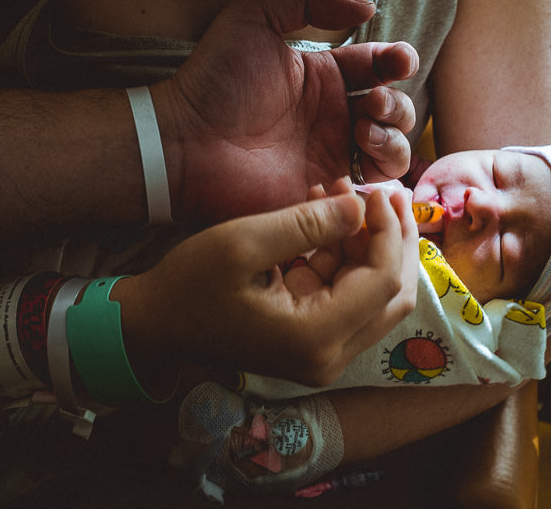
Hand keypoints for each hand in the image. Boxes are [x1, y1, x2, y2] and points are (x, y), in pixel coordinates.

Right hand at [115, 179, 418, 387]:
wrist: (157, 323)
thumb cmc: (190, 283)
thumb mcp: (243, 242)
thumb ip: (307, 223)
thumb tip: (362, 206)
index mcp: (313, 337)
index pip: (382, 283)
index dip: (386, 232)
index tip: (372, 192)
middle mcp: (328, 357)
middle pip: (393, 296)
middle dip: (393, 240)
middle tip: (384, 193)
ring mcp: (323, 354)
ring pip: (377, 296)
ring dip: (369, 245)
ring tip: (344, 195)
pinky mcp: (314, 343)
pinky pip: (349, 297)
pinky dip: (346, 257)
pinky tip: (326, 218)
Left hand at [155, 0, 417, 221]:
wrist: (185, 140)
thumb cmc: (213, 79)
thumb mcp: (254, 17)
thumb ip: (307, 0)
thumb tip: (365, 8)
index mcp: (324, 77)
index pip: (380, 67)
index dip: (398, 61)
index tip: (398, 61)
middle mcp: (334, 117)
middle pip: (396, 110)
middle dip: (397, 104)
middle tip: (372, 102)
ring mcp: (331, 158)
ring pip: (394, 151)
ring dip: (394, 139)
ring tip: (363, 131)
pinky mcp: (325, 195)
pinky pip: (371, 192)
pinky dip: (379, 178)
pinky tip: (357, 159)